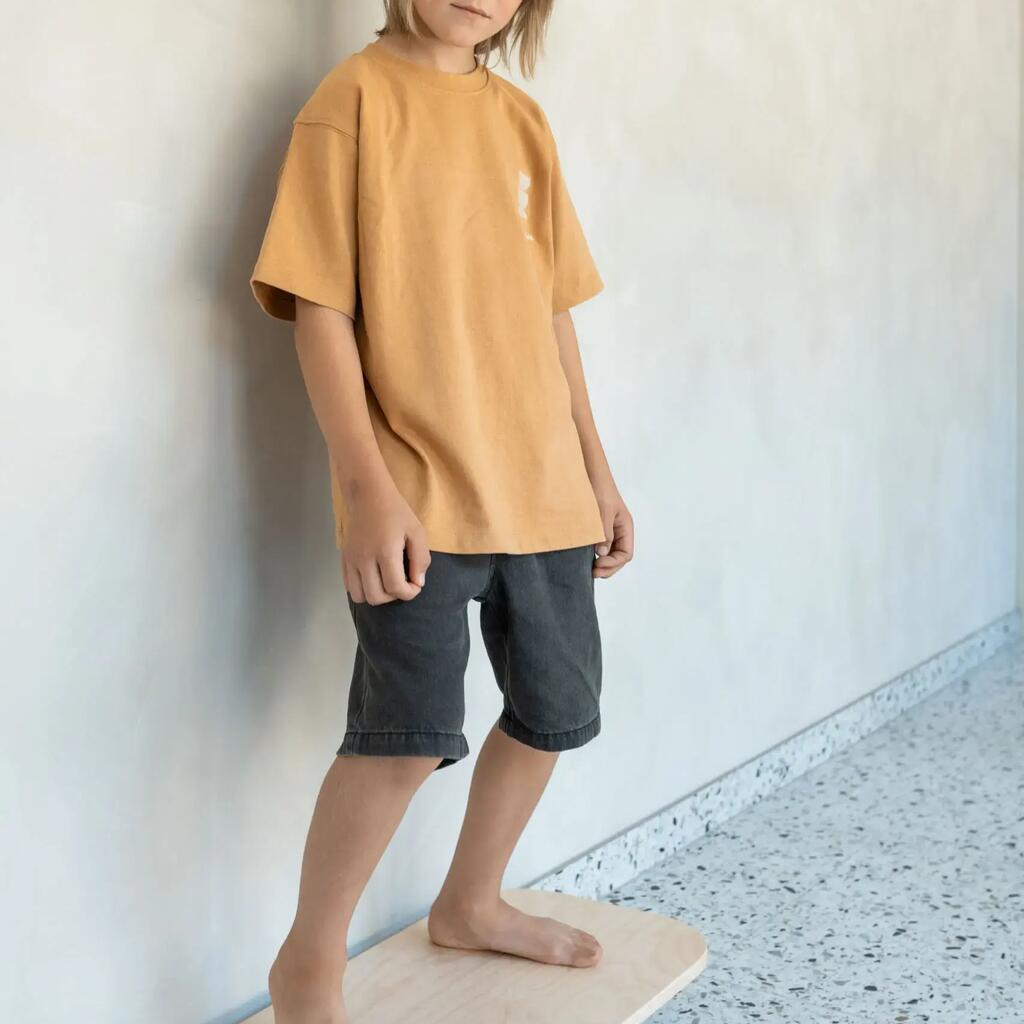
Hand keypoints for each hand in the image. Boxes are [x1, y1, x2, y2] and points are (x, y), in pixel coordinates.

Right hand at [340, 480, 430, 603]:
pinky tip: (374, 577)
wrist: (367, 496)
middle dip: (393, 596)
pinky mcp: (344, 559)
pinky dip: (363, 588)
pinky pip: (349, 587)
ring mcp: (351, 560)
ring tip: (386, 582)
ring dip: (376, 595)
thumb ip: (420, 560)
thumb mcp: (417, 532)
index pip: (395, 588)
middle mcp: (364, 559)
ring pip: (360, 596)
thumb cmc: (396, 512)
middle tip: (401, 582)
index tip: (415, 584)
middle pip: (376, 597)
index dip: (409, 593)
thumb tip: (418, 584)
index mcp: (386, 552)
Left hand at [592, 484, 633, 578]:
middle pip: (619, 557)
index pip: (626, 554)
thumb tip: (601, 553)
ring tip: (589, 568)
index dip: (613, 563)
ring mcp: (609, 530)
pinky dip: (595, 555)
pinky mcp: (598, 529)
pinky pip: (600, 547)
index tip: (597, 564)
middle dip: (608, 567)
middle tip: (592, 573)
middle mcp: (620, 531)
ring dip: (602, 563)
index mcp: (625, 527)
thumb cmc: (599, 489)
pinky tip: (585, 558)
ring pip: (610, 554)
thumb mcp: (603, 511)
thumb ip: (604, 532)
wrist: (589, 473)